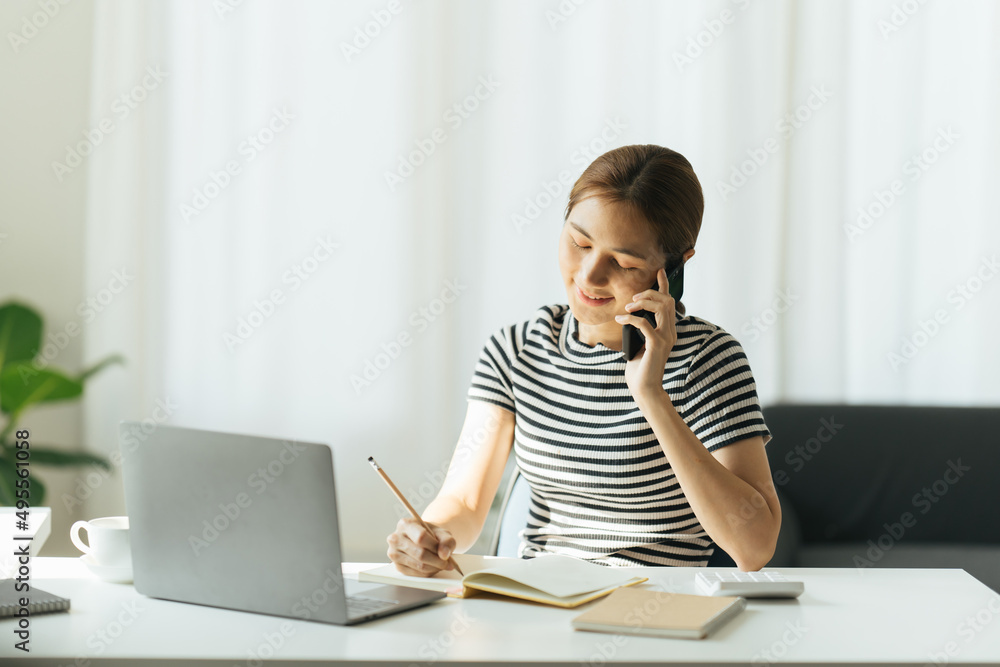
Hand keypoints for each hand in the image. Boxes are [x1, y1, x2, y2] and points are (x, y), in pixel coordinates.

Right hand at [386, 517, 456, 576]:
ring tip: (441, 564)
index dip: (435, 546)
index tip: (445, 552)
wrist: (423, 540)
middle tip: (447, 563)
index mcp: (405, 524)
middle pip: (420, 553)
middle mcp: (395, 538)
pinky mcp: (397, 567)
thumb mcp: (442, 532)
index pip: (421, 537)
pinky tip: (433, 567)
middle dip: (437, 560)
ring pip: (418, 565)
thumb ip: (446, 541)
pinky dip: (428, 573)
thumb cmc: (431, 535)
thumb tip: (444, 554)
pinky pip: (416, 574)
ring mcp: (394, 553)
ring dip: (434, 568)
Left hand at [615, 266, 677, 398]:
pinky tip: (620, 319)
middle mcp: (670, 332)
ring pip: (661, 308)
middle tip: (633, 298)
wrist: (644, 387)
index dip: (664, 285)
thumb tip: (631, 313)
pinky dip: (631, 318)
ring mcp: (665, 338)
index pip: (669, 303)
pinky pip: (645, 324)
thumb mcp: (639, 342)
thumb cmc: (640, 367)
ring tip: (627, 306)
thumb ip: (641, 329)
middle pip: (666, 301)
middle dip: (649, 293)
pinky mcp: (657, 345)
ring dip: (642, 303)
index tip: (659, 271)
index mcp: (668, 330)